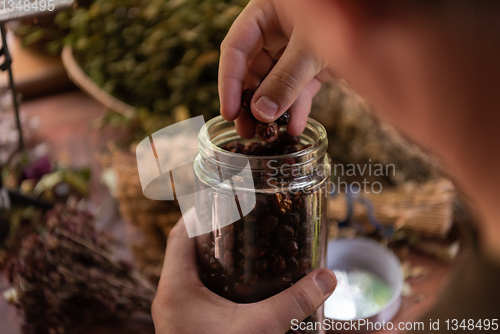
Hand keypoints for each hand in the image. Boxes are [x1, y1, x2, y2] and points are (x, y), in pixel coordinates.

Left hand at [152, 208, 336, 333]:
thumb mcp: (258, 330)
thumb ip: (293, 303)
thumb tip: (328, 277)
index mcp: (175, 288)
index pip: (179, 235)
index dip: (199, 213)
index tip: (222, 200)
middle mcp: (170, 297)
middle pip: (186, 251)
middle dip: (211, 234)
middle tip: (240, 221)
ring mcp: (177, 314)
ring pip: (191, 272)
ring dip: (213, 258)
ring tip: (242, 245)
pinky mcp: (187, 326)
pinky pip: (197, 292)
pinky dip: (215, 281)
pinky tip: (239, 284)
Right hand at [219, 0, 334, 137]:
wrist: (382, 18)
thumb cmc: (342, 15)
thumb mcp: (309, 48)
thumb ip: (285, 79)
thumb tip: (262, 114)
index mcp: (265, 13)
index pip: (236, 50)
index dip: (230, 82)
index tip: (230, 112)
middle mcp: (276, 30)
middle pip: (253, 70)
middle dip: (251, 102)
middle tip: (246, 131)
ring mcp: (295, 47)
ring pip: (276, 82)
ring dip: (273, 110)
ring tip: (268, 136)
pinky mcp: (314, 62)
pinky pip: (300, 87)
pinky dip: (298, 107)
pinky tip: (295, 127)